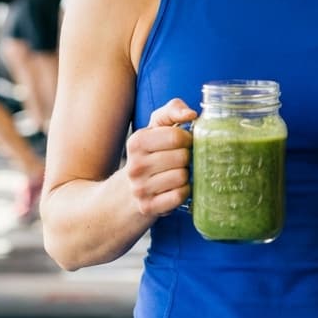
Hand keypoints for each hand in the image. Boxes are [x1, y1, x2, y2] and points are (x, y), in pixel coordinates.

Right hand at [124, 98, 195, 217]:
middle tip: (181, 160)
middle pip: (182, 158)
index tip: (184, 143)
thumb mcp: (155, 128)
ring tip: (177, 174)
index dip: (188, 139)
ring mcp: (140, 188)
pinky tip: (176, 188)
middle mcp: (135, 165)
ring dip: (186, 175)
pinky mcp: (148, 207)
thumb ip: (172, 111)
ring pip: (182, 177)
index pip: (177, 137)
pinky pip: (179, 196)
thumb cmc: (150, 154)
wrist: (127, 192)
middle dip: (187, 158)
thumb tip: (191, 114)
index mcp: (137, 142)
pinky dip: (183, 192)